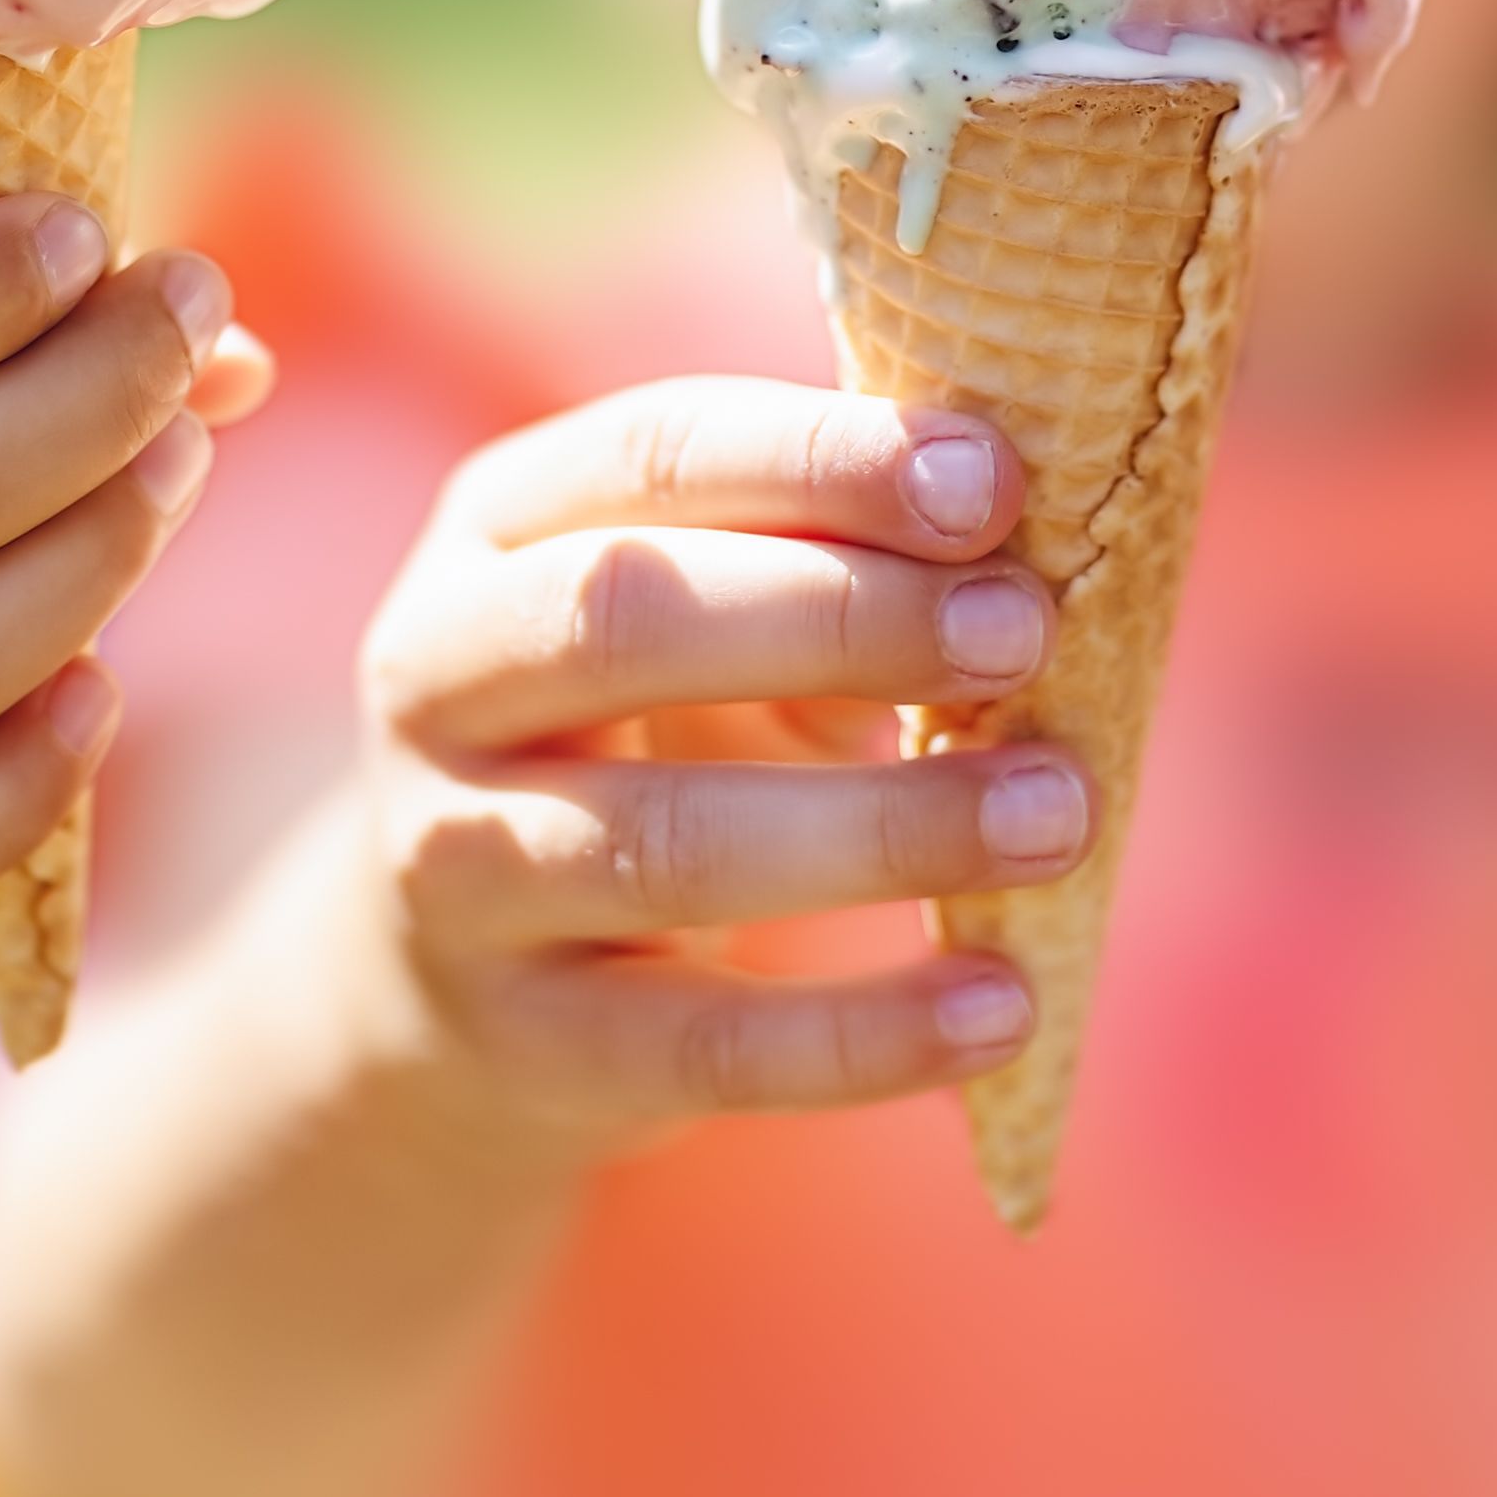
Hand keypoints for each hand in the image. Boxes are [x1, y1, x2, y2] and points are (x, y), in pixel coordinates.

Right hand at [332, 376, 1083, 1147]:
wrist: (447, 989)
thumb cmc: (639, 739)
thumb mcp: (702, 623)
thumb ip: (830, 569)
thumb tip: (1028, 560)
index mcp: (498, 531)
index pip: (648, 454)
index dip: (820, 458)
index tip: (991, 482)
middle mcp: (439, 683)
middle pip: (621, 619)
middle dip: (842, 614)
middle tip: (1025, 630)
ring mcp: (459, 869)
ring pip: (665, 843)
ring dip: (885, 825)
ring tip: (1057, 815)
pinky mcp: (522, 1041)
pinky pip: (705, 1042)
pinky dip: (864, 1032)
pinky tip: (1002, 1006)